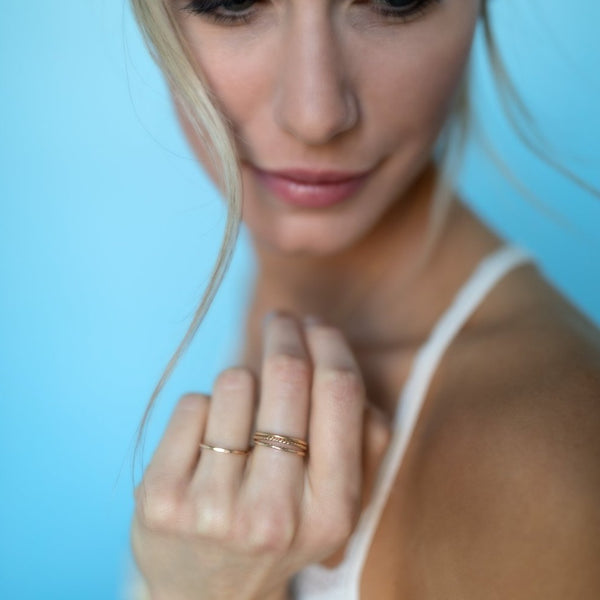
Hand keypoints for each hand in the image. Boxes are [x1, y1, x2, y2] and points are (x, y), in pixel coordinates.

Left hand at [131, 312, 390, 599]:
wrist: (208, 592)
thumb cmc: (278, 528)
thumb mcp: (334, 504)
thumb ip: (361, 440)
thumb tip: (336, 359)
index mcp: (331, 512)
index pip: (339, 393)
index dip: (329, 344)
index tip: (317, 325)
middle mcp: (273, 514)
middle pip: (286, 376)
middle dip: (284, 332)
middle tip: (281, 320)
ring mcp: (212, 509)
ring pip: (235, 383)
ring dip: (241, 384)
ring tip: (240, 420)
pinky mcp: (161, 500)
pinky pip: (192, 404)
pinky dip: (203, 409)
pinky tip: (205, 445)